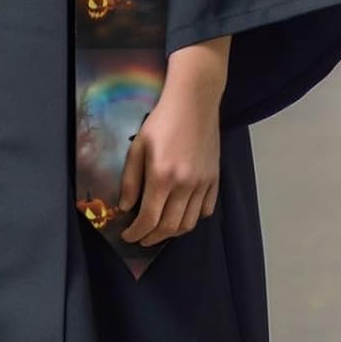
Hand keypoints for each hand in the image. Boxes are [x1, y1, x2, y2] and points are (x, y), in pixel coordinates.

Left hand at [117, 36, 229, 247]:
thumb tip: (126, 207)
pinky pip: (206, 210)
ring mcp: (203, 184)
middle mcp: (185, 186)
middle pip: (170, 226)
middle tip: (142, 238)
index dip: (137, 232)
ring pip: (189, 223)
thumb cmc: (161, 121)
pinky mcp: (215, 180)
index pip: (149, 218)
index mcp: (162, 177)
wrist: (193, 103)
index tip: (128, 237)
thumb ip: (131, 179)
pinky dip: (193, 218)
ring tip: (160, 230)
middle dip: (153, 237)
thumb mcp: (138, 145)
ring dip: (173, 232)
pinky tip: (182, 214)